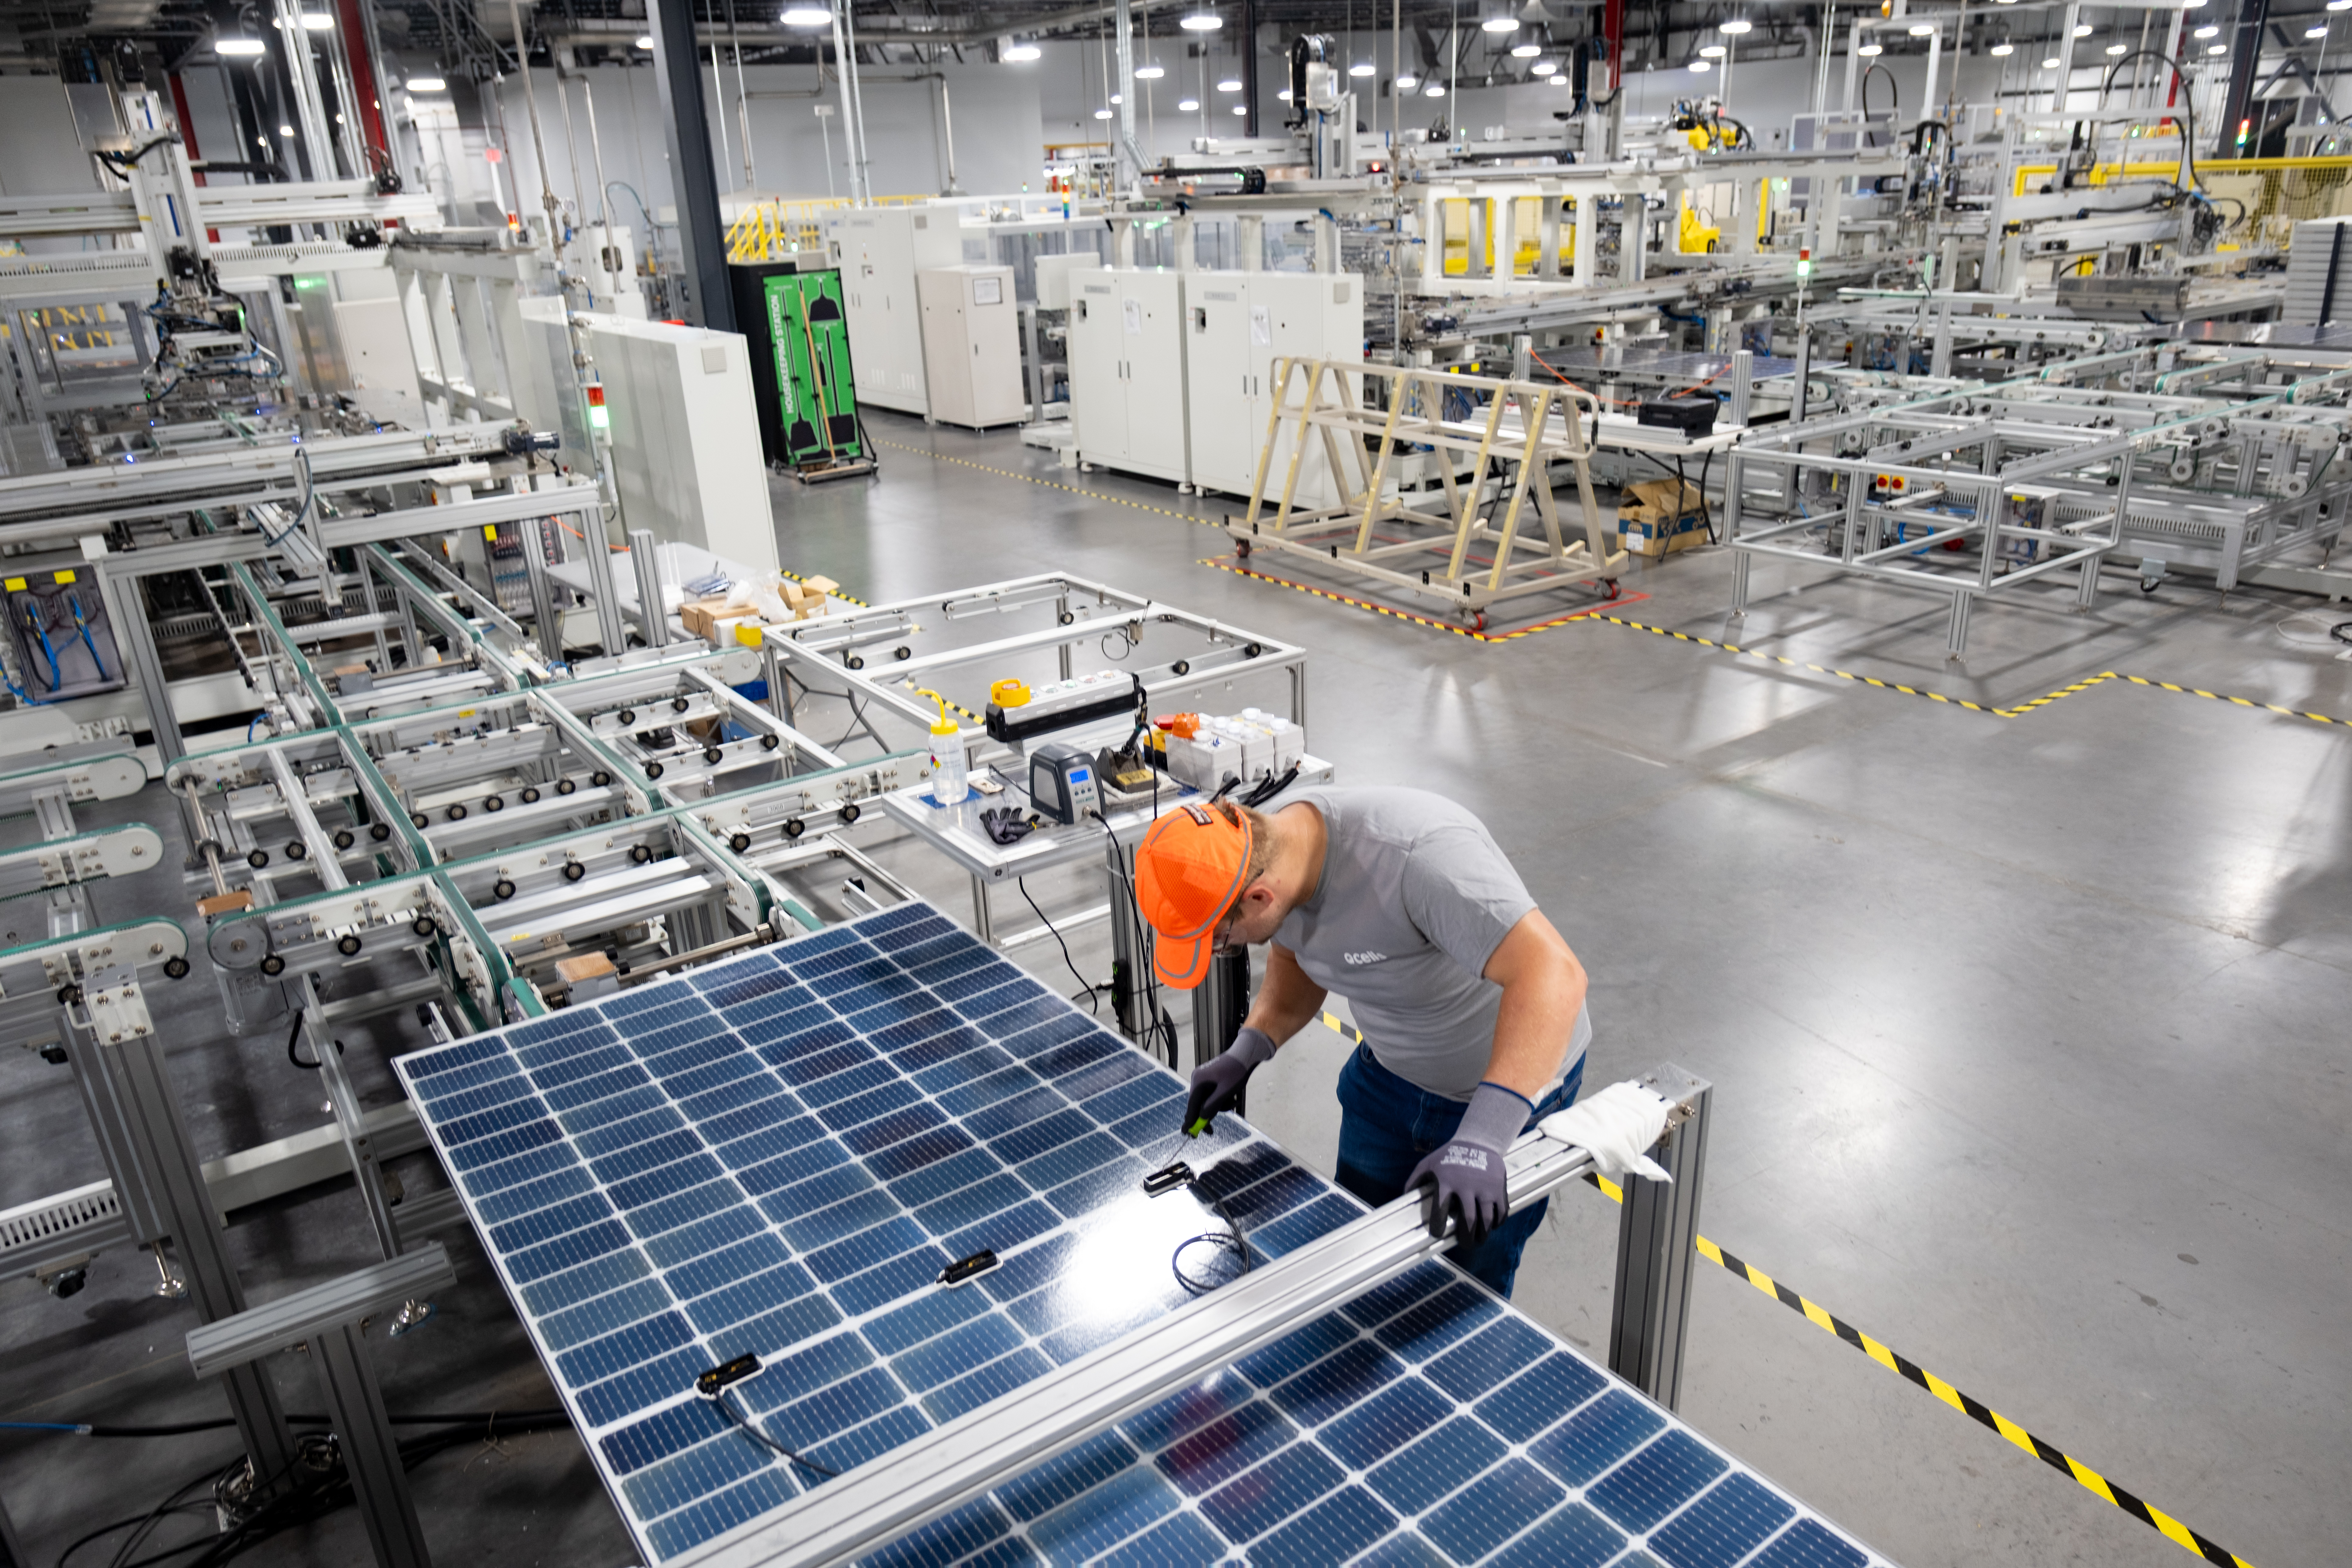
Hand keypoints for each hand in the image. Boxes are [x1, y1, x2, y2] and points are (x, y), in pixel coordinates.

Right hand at [1183, 1026, 1276, 1133]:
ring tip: (1233, 1102)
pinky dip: (1221, 1100)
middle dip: (1207, 1115)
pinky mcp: (1211, 1080)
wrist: (1246, 1055)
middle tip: (1210, 1132)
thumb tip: (1202, 1118)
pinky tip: (1233, 1098)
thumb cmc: (1236, 1071)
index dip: (1190, 1120)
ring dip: (1219, 1106)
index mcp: (1198, 1080)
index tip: (1187, 1133)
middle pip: (1198, 1104)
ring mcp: (1204, 1079)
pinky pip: (1212, 1095)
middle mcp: (1198, 1079)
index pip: (1191, 1105)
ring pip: (1207, 1101)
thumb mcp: (1225, 1091)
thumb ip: (1212, 1105)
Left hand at [1408, 1082, 1533, 1245]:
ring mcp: (1485, 1188)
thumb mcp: (1428, 1163)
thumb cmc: (1449, 1154)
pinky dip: (1498, 1222)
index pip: (1440, 1210)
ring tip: (1479, 1240)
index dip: (1437, 1226)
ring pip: (1486, 1219)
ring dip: (1483, 1234)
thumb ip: (1415, 1180)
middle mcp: (1467, 1186)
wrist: (1479, 1140)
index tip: (1437, 1235)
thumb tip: (1404, 1197)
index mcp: (1447, 1181)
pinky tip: (1492, 1226)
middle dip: (1466, 1237)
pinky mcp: (1499, 1188)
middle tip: (1465, 1245)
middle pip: (1468, 1220)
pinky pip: (1501, 1211)